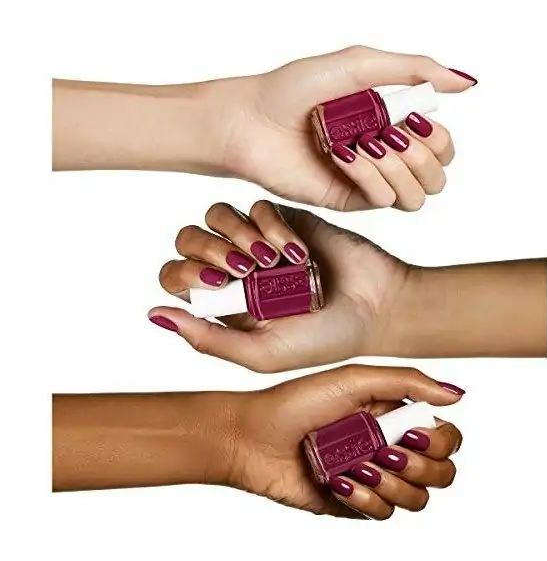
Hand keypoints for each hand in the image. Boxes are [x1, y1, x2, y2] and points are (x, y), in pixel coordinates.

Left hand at [149, 200, 411, 371]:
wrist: (377, 308)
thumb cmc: (323, 339)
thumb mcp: (262, 353)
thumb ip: (208, 339)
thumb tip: (154, 314)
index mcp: (222, 304)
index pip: (175, 276)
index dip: (185, 273)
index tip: (221, 283)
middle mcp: (234, 270)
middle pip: (188, 239)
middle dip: (208, 248)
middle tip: (245, 269)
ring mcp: (258, 241)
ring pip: (216, 215)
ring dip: (237, 233)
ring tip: (271, 259)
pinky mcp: (284, 219)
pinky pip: (256, 207)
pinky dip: (271, 226)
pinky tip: (297, 251)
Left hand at [210, 46, 476, 209]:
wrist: (251, 122)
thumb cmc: (295, 89)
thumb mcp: (360, 64)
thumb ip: (415, 69)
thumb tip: (466, 82)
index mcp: (392, 123)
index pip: (443, 147)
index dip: (440, 139)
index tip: (416, 119)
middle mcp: (384, 155)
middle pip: (437, 176)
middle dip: (424, 155)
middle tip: (393, 134)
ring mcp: (367, 180)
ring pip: (417, 195)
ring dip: (399, 167)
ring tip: (366, 144)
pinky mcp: (347, 200)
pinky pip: (383, 200)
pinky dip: (370, 175)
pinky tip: (344, 156)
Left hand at [223, 365, 463, 518]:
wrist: (252, 437)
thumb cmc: (297, 403)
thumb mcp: (352, 380)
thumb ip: (406, 382)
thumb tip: (457, 395)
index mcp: (392, 415)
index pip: (444, 436)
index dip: (440, 440)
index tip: (414, 433)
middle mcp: (388, 446)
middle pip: (440, 472)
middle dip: (421, 467)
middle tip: (385, 451)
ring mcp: (372, 476)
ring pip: (416, 498)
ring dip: (392, 484)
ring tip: (357, 467)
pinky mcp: (353, 502)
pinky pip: (382, 513)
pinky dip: (365, 499)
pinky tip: (340, 483)